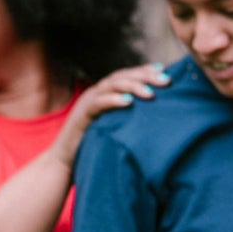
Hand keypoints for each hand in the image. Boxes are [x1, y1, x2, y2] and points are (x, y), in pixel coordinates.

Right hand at [53, 63, 170, 166]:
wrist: (65, 160)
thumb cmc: (95, 144)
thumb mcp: (116, 126)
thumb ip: (130, 117)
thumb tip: (157, 116)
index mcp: (106, 93)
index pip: (127, 75)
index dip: (145, 71)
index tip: (166, 71)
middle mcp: (96, 93)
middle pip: (122, 77)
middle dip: (145, 76)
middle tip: (166, 80)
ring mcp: (88, 102)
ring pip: (111, 86)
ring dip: (133, 87)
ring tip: (151, 94)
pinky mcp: (82, 116)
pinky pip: (98, 104)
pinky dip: (113, 100)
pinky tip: (129, 102)